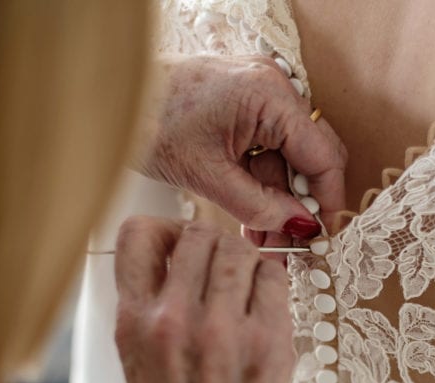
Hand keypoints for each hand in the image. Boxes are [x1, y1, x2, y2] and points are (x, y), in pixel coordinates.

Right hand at [113, 216, 294, 382]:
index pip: (137, 231)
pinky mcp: (267, 347)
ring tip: (252, 302)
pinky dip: (276, 289)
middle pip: (200, 232)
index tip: (184, 255)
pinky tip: (271, 319)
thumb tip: (194, 263)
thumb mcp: (143, 372)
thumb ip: (158, 316)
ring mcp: (220, 331)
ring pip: (242, 249)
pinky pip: (277, 281)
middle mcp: (169, 319)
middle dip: (218, 248)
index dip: (166, 233)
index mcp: (130, 324)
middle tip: (229, 281)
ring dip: (251, 266)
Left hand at [140, 54, 346, 239]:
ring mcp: (258, 94)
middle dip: (301, 203)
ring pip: (288, 159)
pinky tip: (251, 218)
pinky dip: (262, 183)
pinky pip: (267, 149)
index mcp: (269, 96)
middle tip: (290, 243)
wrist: (108, 99)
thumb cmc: (148, 123)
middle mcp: (272, 87)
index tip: (320, 236)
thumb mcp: (208, 177)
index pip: (323, 155)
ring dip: (278, 200)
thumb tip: (300, 227)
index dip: (326, 201)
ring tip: (262, 241)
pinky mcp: (243, 104)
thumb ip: (259, 207)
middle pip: (311, 155)